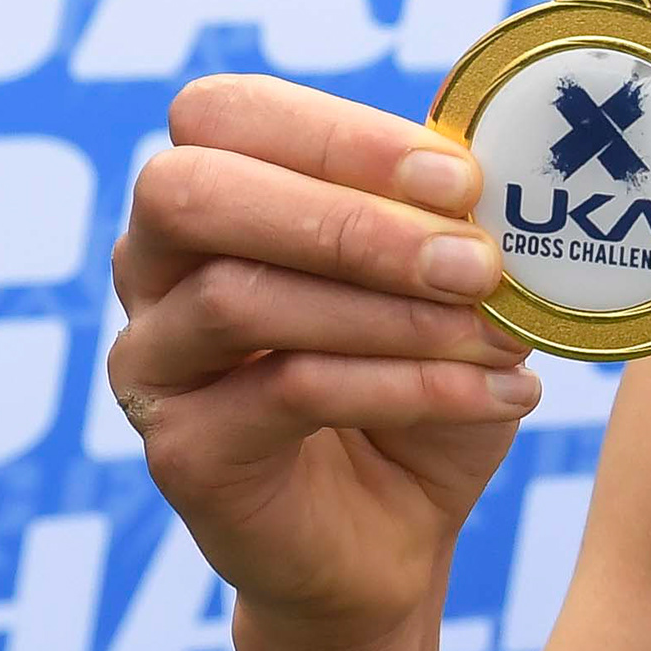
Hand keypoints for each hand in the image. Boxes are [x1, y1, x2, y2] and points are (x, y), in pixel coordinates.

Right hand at [110, 74, 541, 650]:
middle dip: (348, 218)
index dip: (340, 135)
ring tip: (498, 338)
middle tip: (473, 260)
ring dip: (392, 313)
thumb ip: (443, 220)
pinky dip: (407, 386)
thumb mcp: (444, 288)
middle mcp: (152, 267)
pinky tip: (497, 395)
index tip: (463, 180)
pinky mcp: (180, 450)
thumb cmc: (415, 387)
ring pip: (239, 298)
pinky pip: (284, 393)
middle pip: (192, 192)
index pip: (226, 115)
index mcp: (210, 196)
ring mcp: (151, 361)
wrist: (391, 536)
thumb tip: (495, 173)